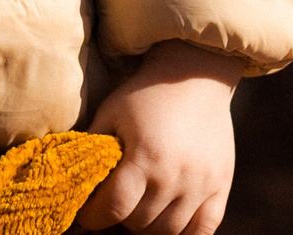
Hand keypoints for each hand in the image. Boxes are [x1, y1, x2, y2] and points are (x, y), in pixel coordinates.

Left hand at [77, 41, 242, 234]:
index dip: (93, 216)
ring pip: (167, 231)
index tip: (87, 211)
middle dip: (120, 218)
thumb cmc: (146, 94)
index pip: (113, 209)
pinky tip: (168, 218)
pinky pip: (202, 230)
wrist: (195, 75)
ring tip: (139, 208)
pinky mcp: (221, 185)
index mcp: (145, 156)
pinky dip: (184, 233)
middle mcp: (175, 175)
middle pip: (139, 223)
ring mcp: (202, 183)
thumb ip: (91, 151)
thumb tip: (71, 185)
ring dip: (148, 225)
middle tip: (115, 205)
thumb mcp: (111, 114)